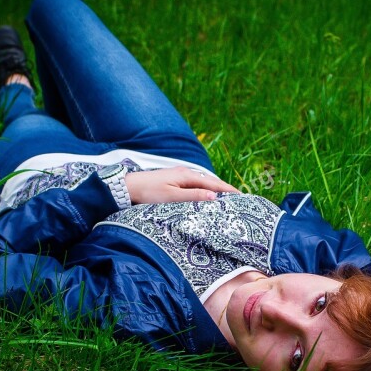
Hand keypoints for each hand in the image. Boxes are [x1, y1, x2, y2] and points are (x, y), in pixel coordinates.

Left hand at [124, 167, 239, 204]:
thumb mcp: (172, 197)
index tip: (242, 196)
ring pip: (203, 182)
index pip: (214, 183)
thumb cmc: (149, 192)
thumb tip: (214, 196)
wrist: (128, 187)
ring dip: (216, 189)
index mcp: (187, 175)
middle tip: (240, 198)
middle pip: (211, 181)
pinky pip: (196, 184)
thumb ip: (193, 196)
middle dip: (225, 189)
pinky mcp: (174, 180)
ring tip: (227, 198)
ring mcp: (180, 175)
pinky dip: (205, 189)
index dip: (228, 190)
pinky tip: (207, 195)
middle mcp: (186, 172)